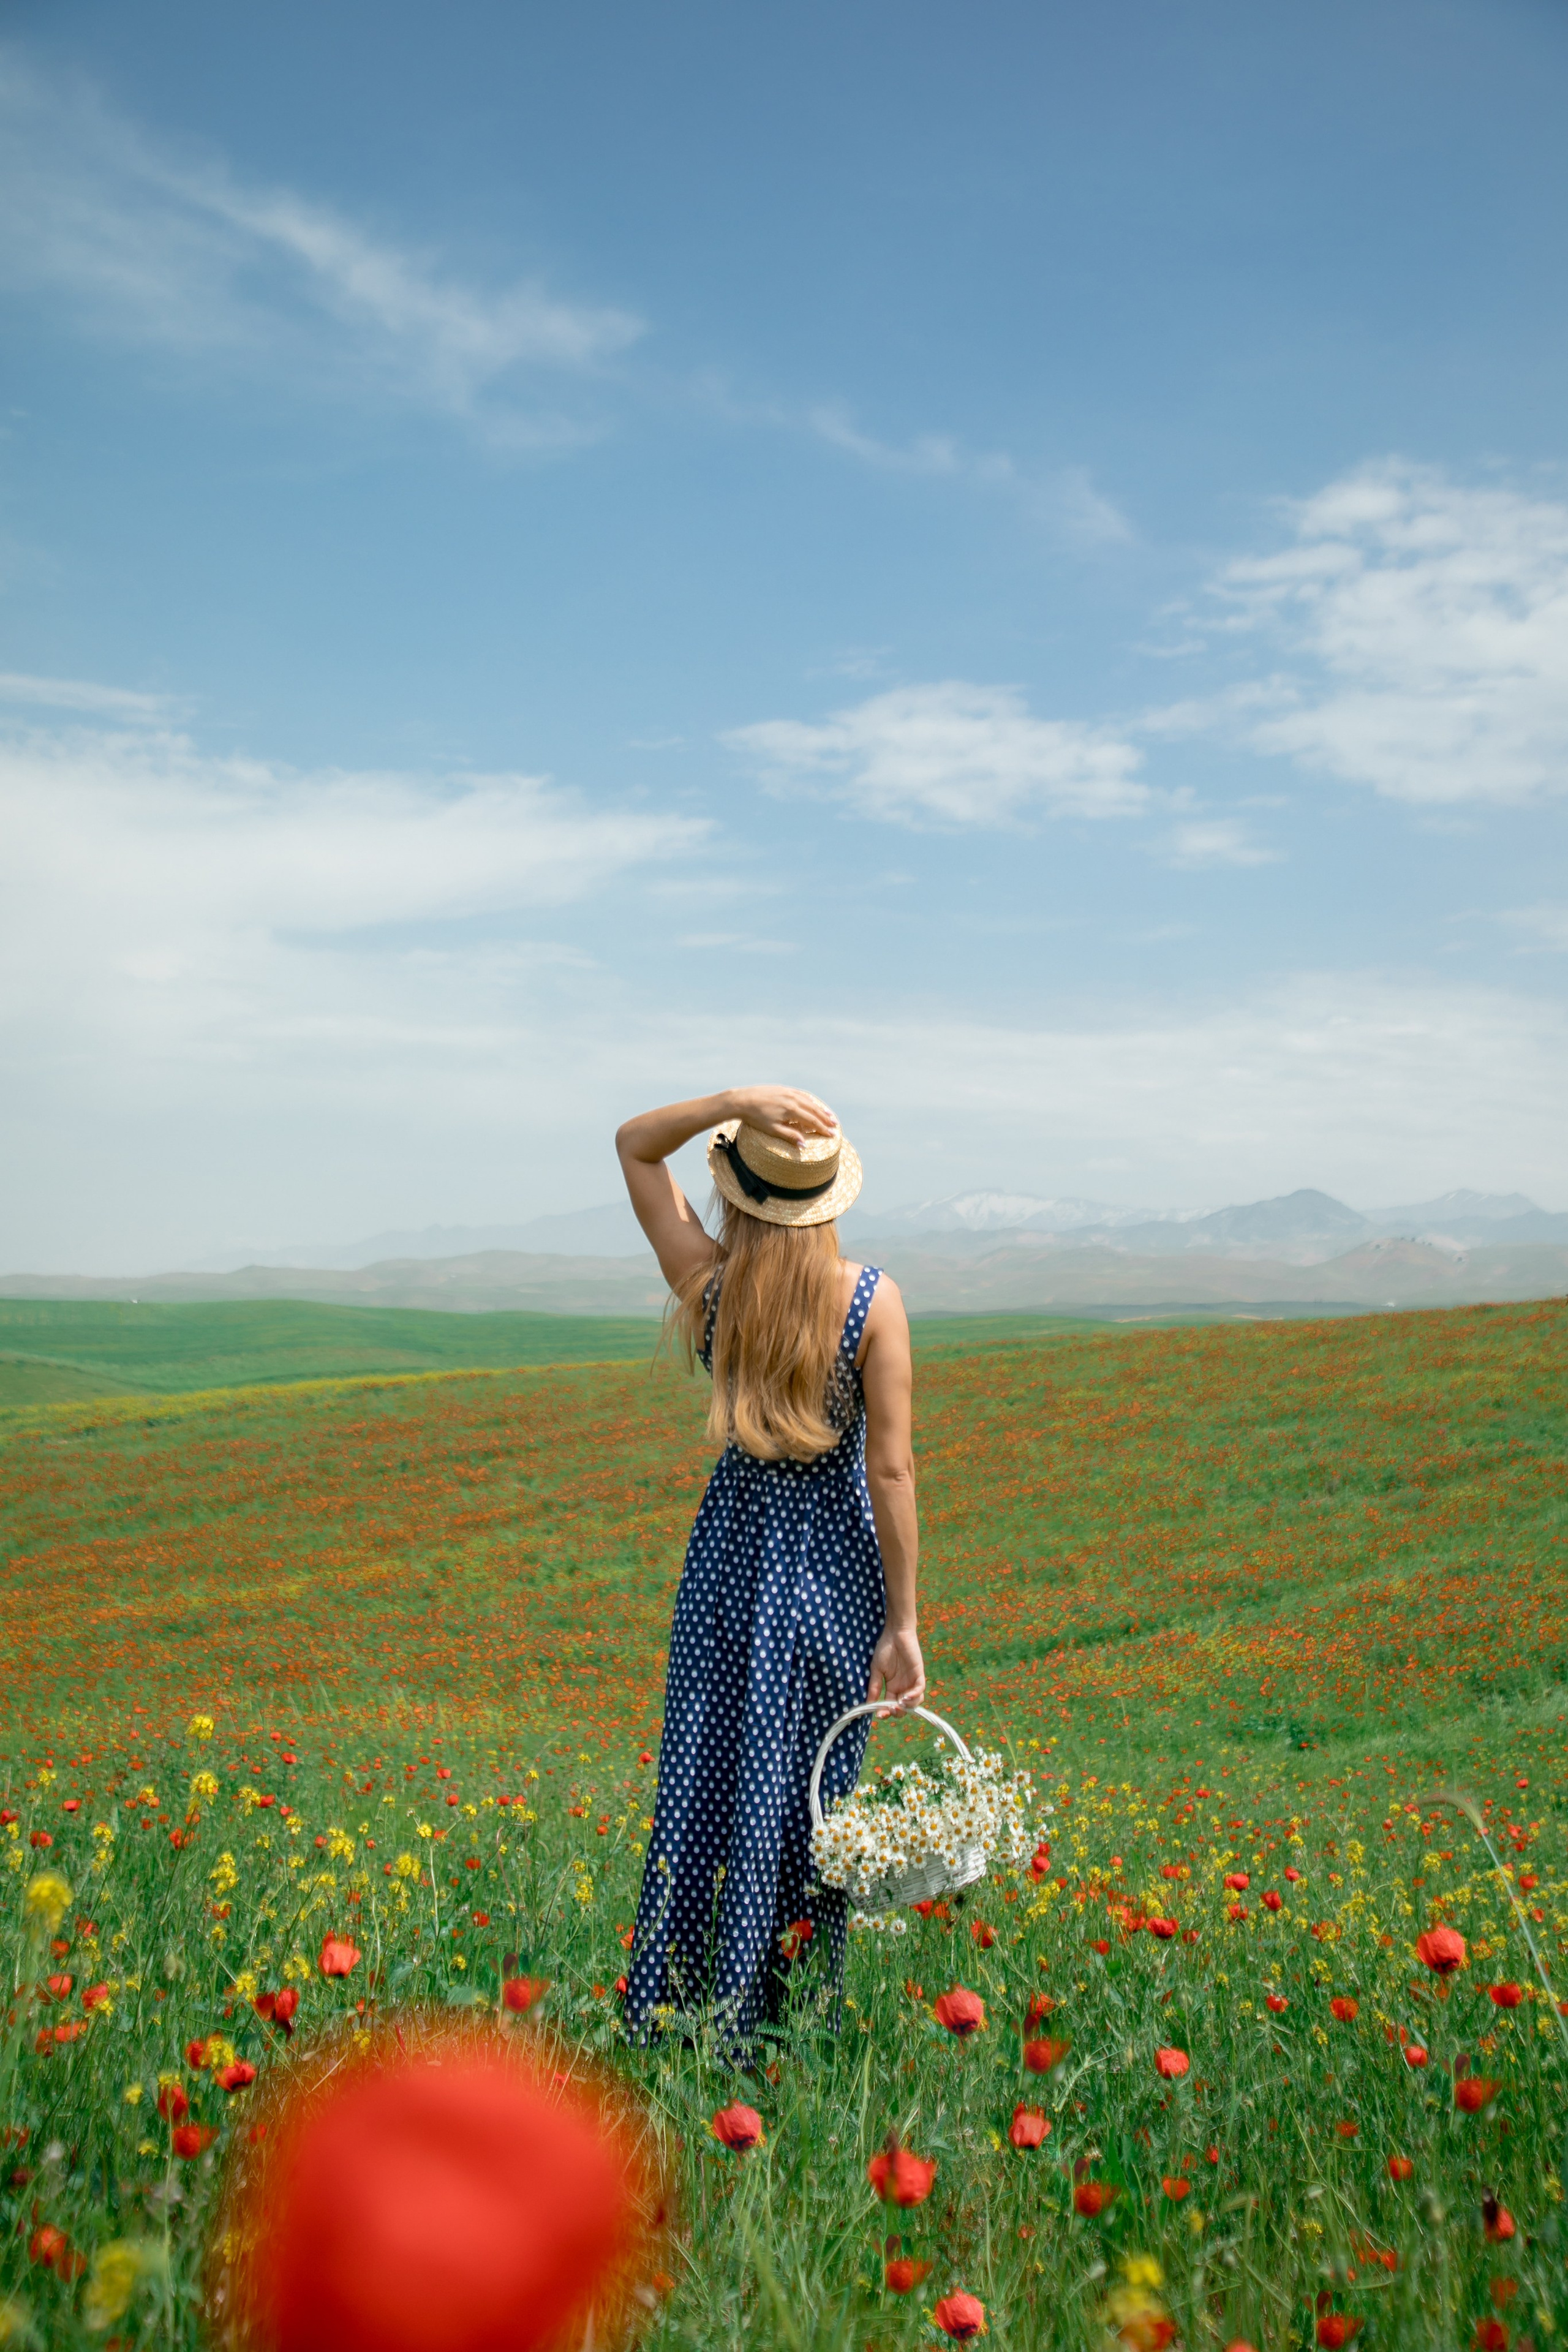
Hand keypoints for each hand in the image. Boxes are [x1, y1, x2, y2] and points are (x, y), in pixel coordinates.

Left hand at [724, 1085, 838, 1146]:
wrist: (741, 1100)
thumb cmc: (755, 1118)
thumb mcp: (773, 1130)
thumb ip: (790, 1136)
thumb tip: (804, 1145)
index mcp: (792, 1110)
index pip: (812, 1121)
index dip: (823, 1129)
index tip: (832, 1135)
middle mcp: (793, 1099)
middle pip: (814, 1110)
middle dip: (825, 1119)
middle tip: (835, 1126)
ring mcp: (788, 1092)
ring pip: (809, 1101)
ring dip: (820, 1109)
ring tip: (829, 1116)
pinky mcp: (783, 1089)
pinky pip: (801, 1094)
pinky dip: (810, 1100)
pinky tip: (813, 1104)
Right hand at [866, 1626, 924, 1714]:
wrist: (895, 1633)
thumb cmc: (885, 1649)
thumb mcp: (876, 1670)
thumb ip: (874, 1687)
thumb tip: (869, 1704)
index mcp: (892, 1687)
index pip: (891, 1705)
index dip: (886, 1712)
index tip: (879, 1715)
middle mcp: (903, 1687)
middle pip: (904, 1708)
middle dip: (897, 1712)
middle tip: (889, 1710)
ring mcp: (912, 1681)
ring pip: (915, 1701)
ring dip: (908, 1707)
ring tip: (899, 1704)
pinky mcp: (919, 1673)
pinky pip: (920, 1689)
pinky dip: (914, 1695)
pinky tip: (905, 1697)